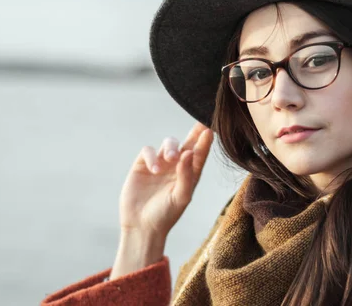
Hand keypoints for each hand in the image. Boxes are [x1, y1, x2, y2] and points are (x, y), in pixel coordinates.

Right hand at [118, 122, 213, 238]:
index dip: (205, 141)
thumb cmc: (166, 215)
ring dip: (171, 147)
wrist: (142, 226)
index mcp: (190, 174)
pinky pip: (148, 151)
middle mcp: (176, 166)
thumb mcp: (181, 196)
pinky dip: (152, 156)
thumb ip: (187, 174)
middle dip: (194, 133)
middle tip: (201, 126)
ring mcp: (160, 164)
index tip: (210, 129)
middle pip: (187, 143)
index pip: (200, 153)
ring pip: (168, 143)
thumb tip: (189, 152)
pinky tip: (155, 169)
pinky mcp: (143, 165)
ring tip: (171, 159)